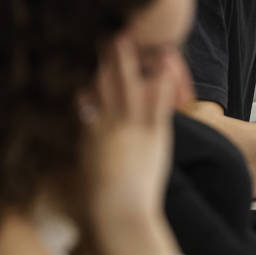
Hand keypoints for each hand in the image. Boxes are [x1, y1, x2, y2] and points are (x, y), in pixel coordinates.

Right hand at [78, 35, 178, 226]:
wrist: (121, 210)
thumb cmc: (106, 198)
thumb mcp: (92, 168)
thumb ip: (94, 148)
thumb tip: (95, 136)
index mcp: (92, 133)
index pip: (89, 98)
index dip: (93, 81)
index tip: (96, 71)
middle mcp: (109, 125)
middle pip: (106, 85)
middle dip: (108, 63)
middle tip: (111, 43)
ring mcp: (132, 128)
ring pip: (128, 87)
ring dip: (128, 62)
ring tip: (130, 43)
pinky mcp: (154, 135)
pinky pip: (157, 103)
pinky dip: (161, 83)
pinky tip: (165, 66)